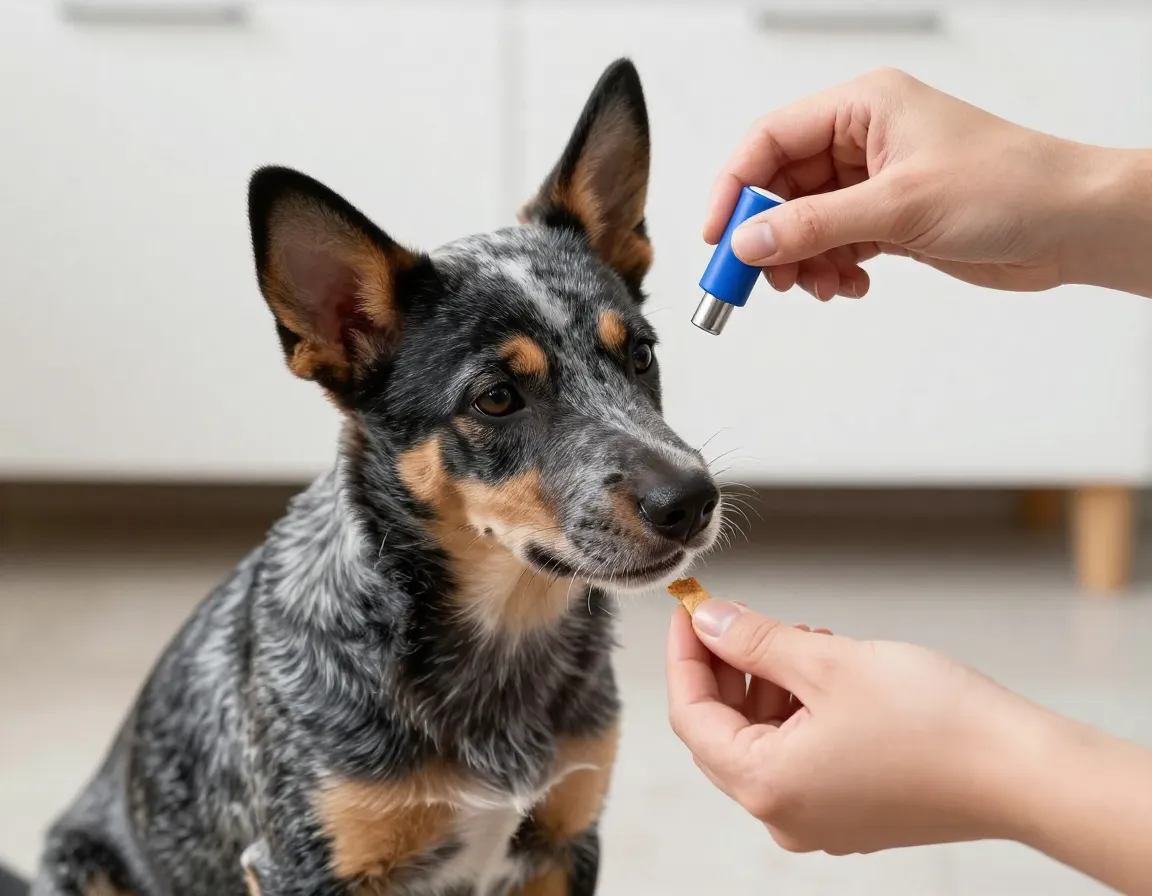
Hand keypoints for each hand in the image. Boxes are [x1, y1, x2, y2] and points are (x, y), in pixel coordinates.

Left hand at [665, 600, 1037, 854]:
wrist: (1024, 771)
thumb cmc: (936, 723)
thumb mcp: (827, 663)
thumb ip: (754, 642)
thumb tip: (709, 621)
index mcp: (766, 785)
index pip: (691, 716)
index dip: (685, 655)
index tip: (689, 609)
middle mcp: (784, 815)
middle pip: (723, 731)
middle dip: (727, 668)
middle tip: (740, 617)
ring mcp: (818, 819)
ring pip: (763, 739)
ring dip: (768, 685)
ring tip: (801, 640)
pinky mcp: (850, 811)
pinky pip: (799, 755)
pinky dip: (799, 710)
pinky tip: (825, 671)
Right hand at [705, 67, 1121, 299]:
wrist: (1071, 224)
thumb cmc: (1009, 186)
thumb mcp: (898, 205)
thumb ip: (814, 225)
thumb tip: (748, 242)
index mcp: (862, 107)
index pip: (770, 140)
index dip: (734, 188)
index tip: (717, 236)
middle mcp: (862, 139)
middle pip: (781, 187)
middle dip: (769, 236)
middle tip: (760, 279)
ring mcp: (874, 181)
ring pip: (804, 223)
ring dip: (803, 261)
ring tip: (823, 285)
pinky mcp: (888, 219)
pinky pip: (834, 245)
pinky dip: (832, 269)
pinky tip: (853, 284)